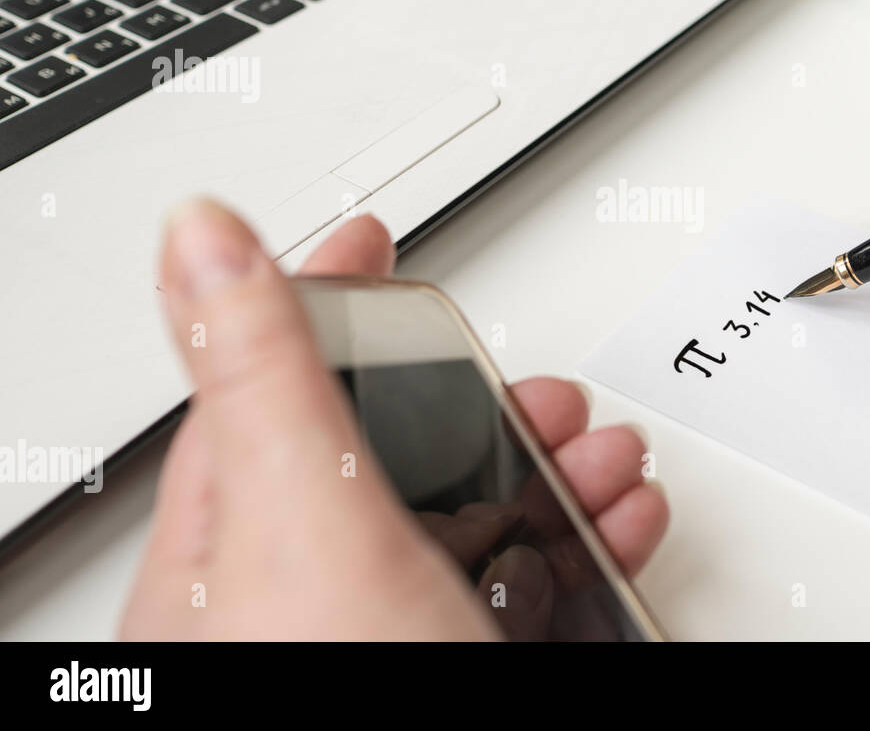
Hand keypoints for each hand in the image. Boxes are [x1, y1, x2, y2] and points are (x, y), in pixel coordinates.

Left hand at [120, 200, 667, 638]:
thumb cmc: (340, 693)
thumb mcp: (303, 526)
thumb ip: (262, 373)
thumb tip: (200, 237)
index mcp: (233, 549)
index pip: (263, 381)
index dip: (314, 297)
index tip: (361, 239)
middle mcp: (304, 601)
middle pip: (385, 450)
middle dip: (471, 393)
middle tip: (511, 369)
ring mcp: (390, 639)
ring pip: (468, 513)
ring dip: (545, 461)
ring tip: (592, 446)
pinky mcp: (465, 661)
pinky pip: (523, 581)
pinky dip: (581, 536)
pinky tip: (617, 518)